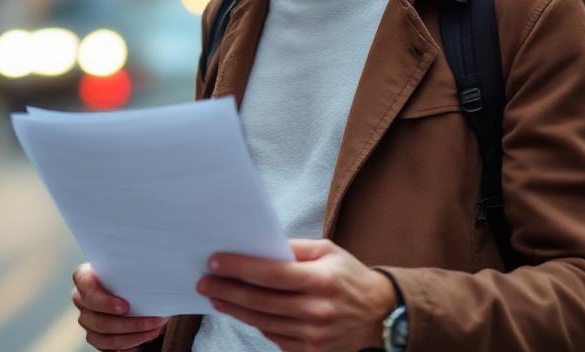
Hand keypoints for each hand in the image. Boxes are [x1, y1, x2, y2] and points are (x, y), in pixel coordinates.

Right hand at [72, 262, 168, 350]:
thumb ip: (135, 270)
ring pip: (102, 337)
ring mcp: (87, 320)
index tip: (125, 306)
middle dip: (129, 324)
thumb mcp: (132, 267)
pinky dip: (128, 344)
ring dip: (132, 336)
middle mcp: (81, 300)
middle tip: (153, 321)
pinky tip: (145, 337)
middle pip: (97, 319)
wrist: (133, 286)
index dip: (104, 301)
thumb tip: (155, 276)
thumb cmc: (132, 273)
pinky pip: (107, 347)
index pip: (85, 287)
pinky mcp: (95, 336)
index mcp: (84, 277)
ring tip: (155, 329)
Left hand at [197, 239, 397, 351]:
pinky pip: (274, 337)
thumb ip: (294, 249)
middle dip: (227, 290)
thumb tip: (259, 248)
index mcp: (320, 281)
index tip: (214, 262)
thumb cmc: (348, 277)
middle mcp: (316, 311)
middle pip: (260, 301)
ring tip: (215, 296)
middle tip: (204, 282)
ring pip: (262, 322)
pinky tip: (242, 312)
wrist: (380, 314)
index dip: (240, 268)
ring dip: (234, 309)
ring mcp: (313, 336)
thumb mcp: (328, 252)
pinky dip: (257, 324)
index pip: (271, 274)